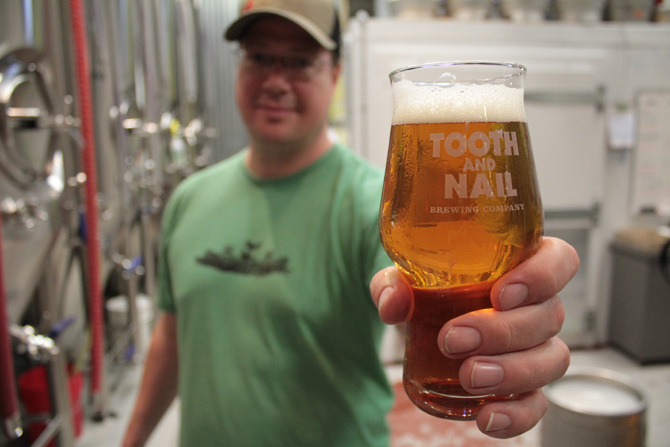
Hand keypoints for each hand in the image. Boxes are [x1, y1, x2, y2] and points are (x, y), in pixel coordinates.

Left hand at [370, 236, 578, 438]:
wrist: (421, 322)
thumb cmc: (428, 287)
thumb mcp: (404, 278)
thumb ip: (393, 283)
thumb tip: (393, 304)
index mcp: (521, 266)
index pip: (559, 260)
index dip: (542, 276)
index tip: (499, 295)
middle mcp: (538, 307)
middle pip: (549, 316)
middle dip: (502, 331)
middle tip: (453, 340)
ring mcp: (536, 349)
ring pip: (552, 360)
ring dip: (513, 371)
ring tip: (468, 377)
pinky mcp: (524, 387)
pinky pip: (536, 405)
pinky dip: (517, 416)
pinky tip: (485, 418)